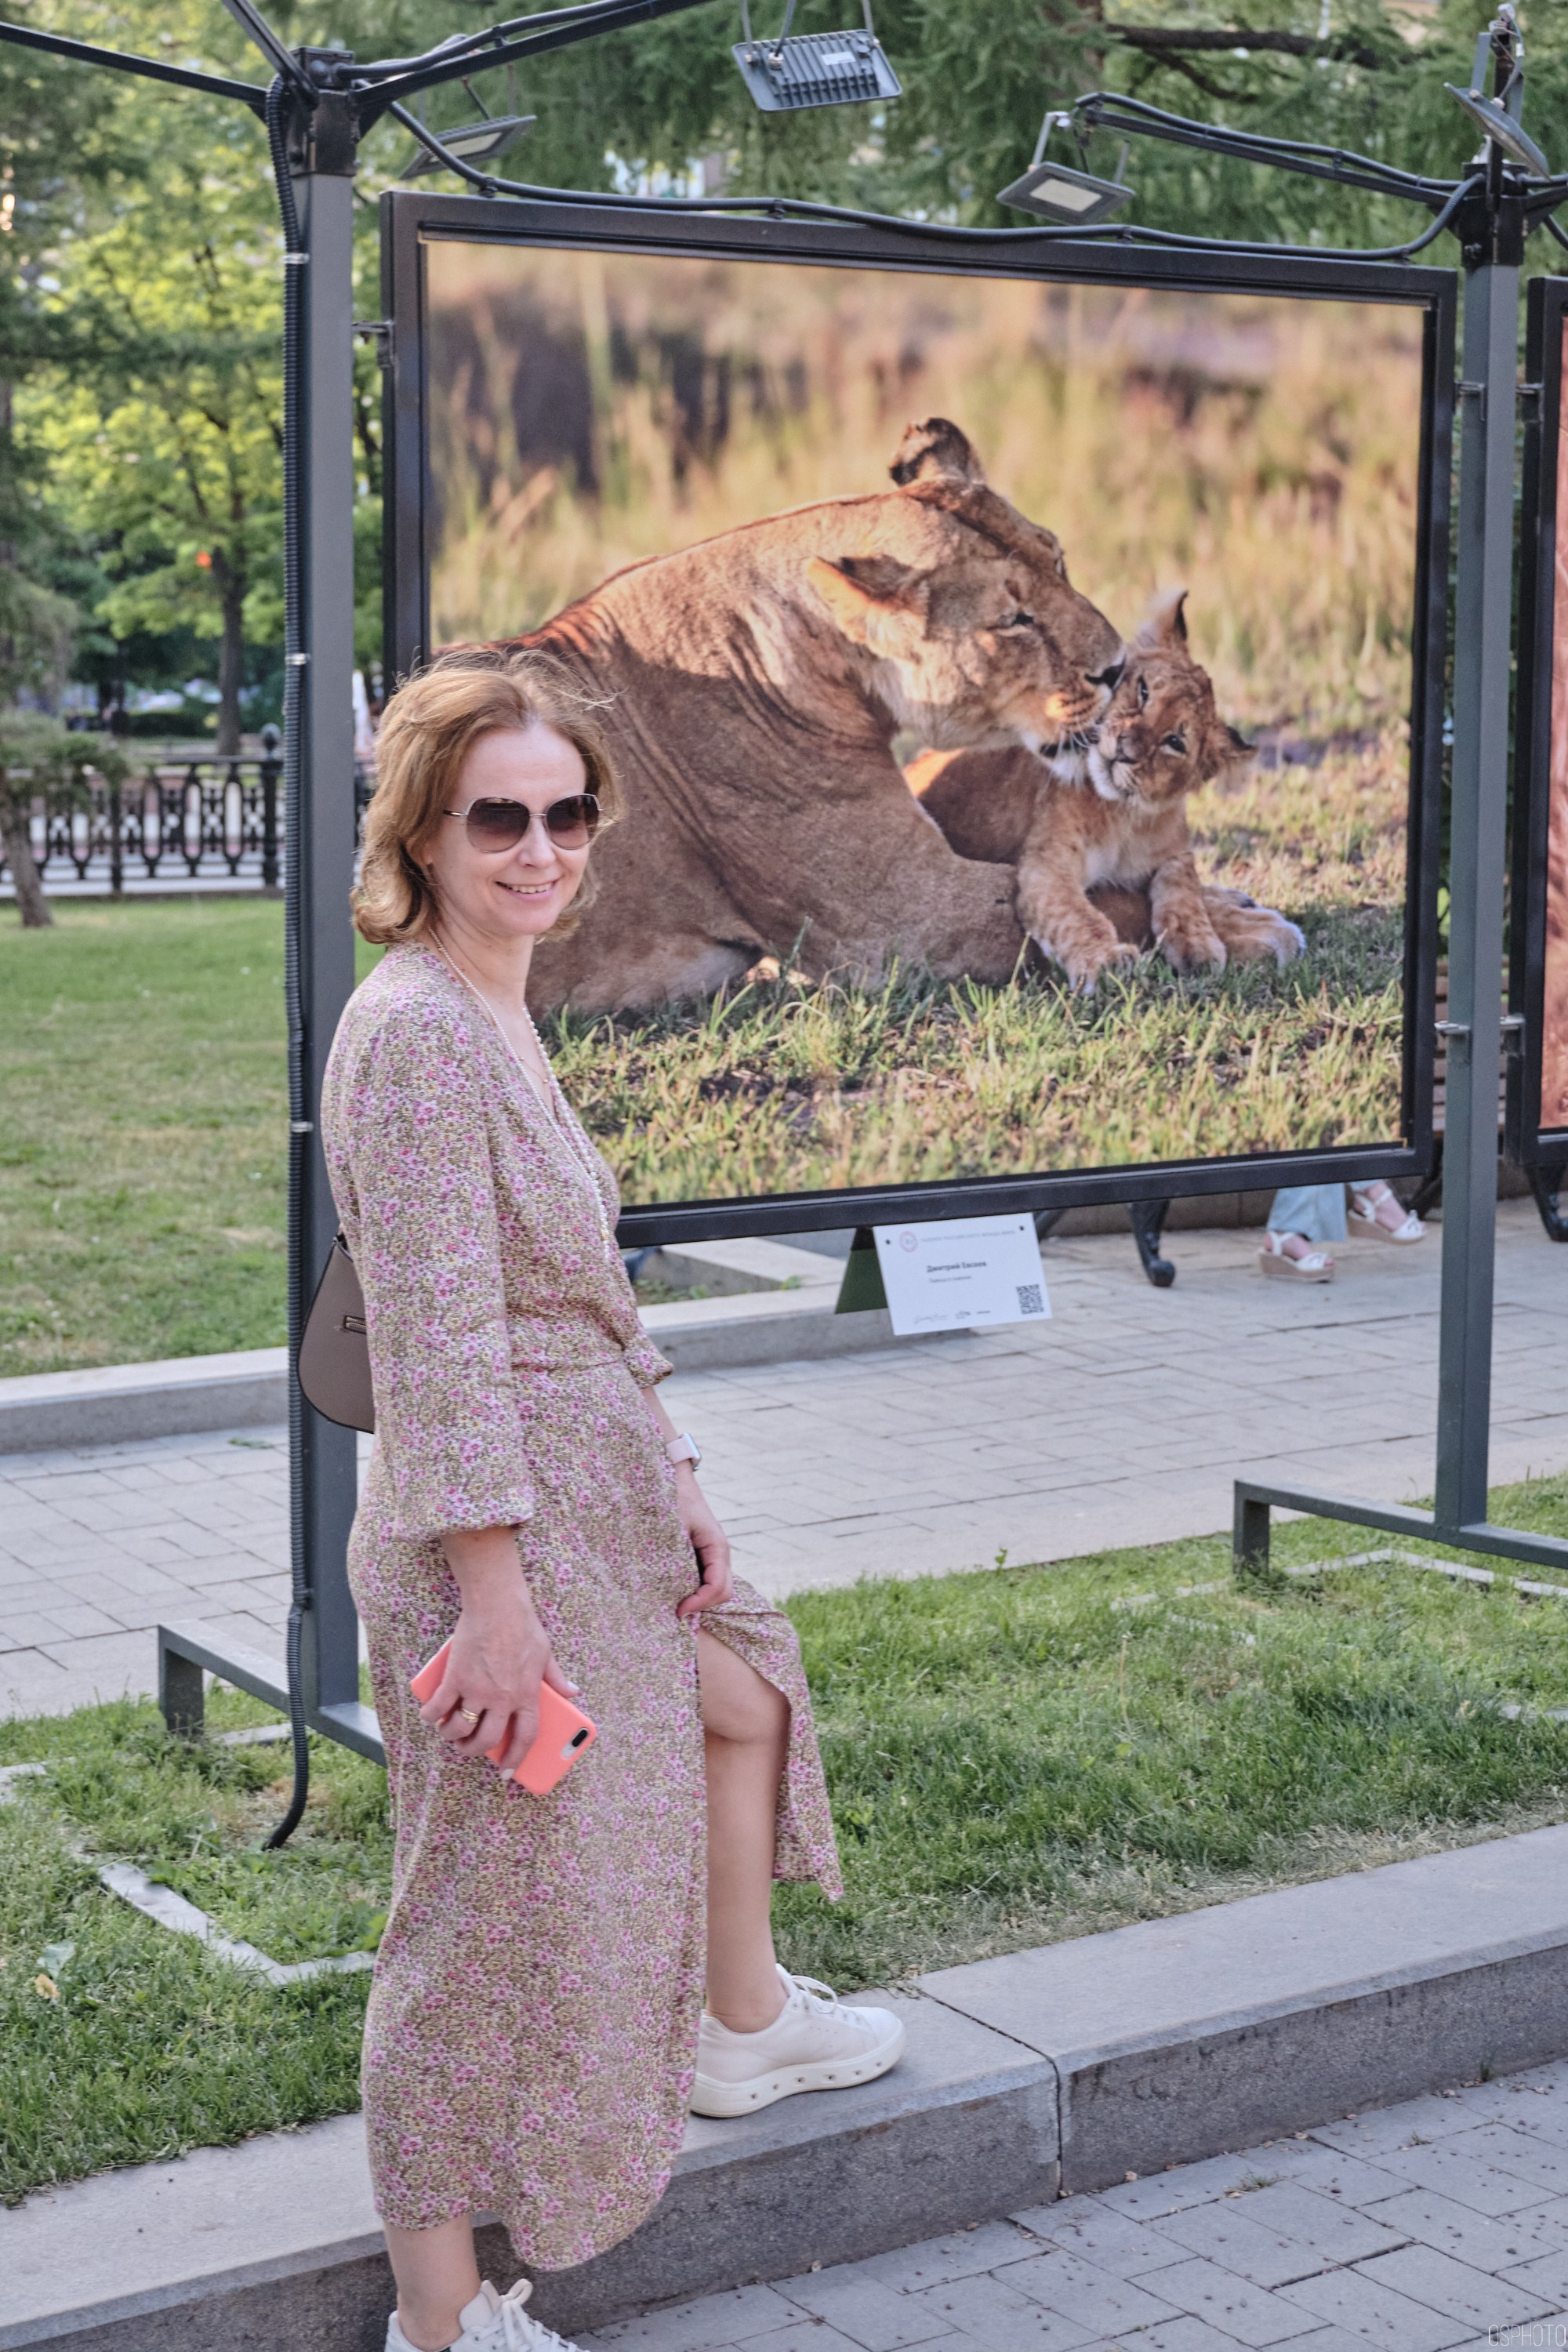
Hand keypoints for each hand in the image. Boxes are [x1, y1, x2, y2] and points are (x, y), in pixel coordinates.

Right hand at [419, 1587, 578, 1775]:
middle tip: (466, 1749)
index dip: (516, 1759)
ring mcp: (477, 1689)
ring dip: (451, 1736)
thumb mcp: (547, 1654)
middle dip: (474, 1751)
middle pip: (487, 1739)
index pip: (525, 1737)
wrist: (497, 1604)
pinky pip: (439, 1707)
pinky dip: (431, 1716)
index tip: (507, 1773)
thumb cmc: (523, 1626)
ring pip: (460, 1728)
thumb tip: (574, 1693)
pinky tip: (429, 1716)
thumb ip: (557, 1678)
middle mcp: (502, 1698)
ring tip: (448, 1733)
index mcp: (527, 1695)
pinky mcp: (456, 1677)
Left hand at [673, 1465, 734, 1617]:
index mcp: (717, 1546)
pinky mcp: (704, 1552)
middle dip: (702, 1606)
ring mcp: (714, 1552)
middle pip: (722, 1592)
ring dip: (699, 1599)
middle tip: (675, 1612)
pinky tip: (675, 1591)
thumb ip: (673, 1558)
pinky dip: (695, 1590)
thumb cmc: (671, 1499)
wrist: (673, 1477)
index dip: (699, 1604)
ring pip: (717, 1587)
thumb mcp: (671, 1529)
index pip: (717, 1587)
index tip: (677, 1611)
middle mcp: (720, 1551)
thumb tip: (666, 1590)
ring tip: (674, 1604)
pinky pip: (707, 1578)